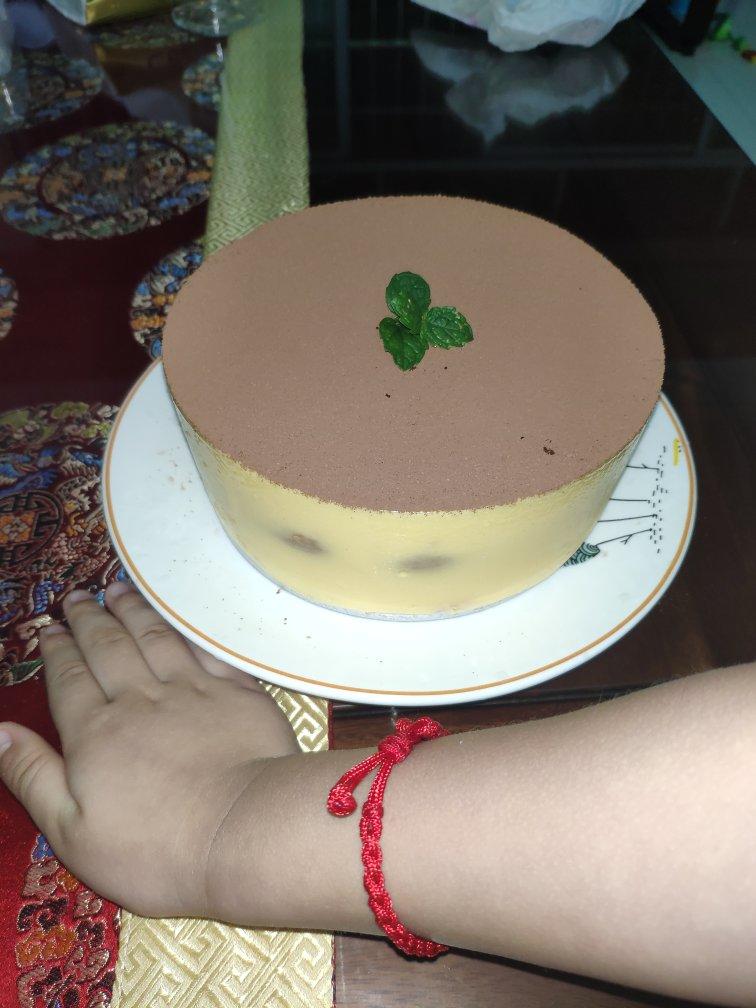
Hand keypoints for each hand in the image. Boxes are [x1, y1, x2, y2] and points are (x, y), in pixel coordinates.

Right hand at [0, 583, 297, 917]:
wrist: (244, 831)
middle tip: (76, 596)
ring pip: (155, 637)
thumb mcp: (72, 831)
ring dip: (133, 610)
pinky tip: (178, 616)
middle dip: (88, 619)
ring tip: (117, 590)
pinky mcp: (236, 693)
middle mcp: (141, 699)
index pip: (69, 678)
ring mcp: (192, 691)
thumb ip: (32, 775)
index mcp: (96, 733)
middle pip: (108, 647)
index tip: (49, 627)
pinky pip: (204, 648)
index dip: (57, 649)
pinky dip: (186, 627)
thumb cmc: (156, 849)